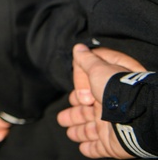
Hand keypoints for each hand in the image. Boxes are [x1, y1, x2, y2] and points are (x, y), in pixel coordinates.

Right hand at [56, 44, 142, 158]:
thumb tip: (79, 48)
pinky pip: (98, 148)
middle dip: (74, 115)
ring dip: (79, 131)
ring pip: (90, 130)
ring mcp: (111, 127)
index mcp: (107, 89)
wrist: (134, 116)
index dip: (80, 92)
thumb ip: (87, 60)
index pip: (89, 90)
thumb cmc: (117, 90)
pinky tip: (83, 147)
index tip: (79, 94)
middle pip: (87, 111)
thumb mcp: (99, 68)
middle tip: (63, 118)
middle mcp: (110, 107)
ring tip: (70, 132)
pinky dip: (90, 148)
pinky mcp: (111, 144)